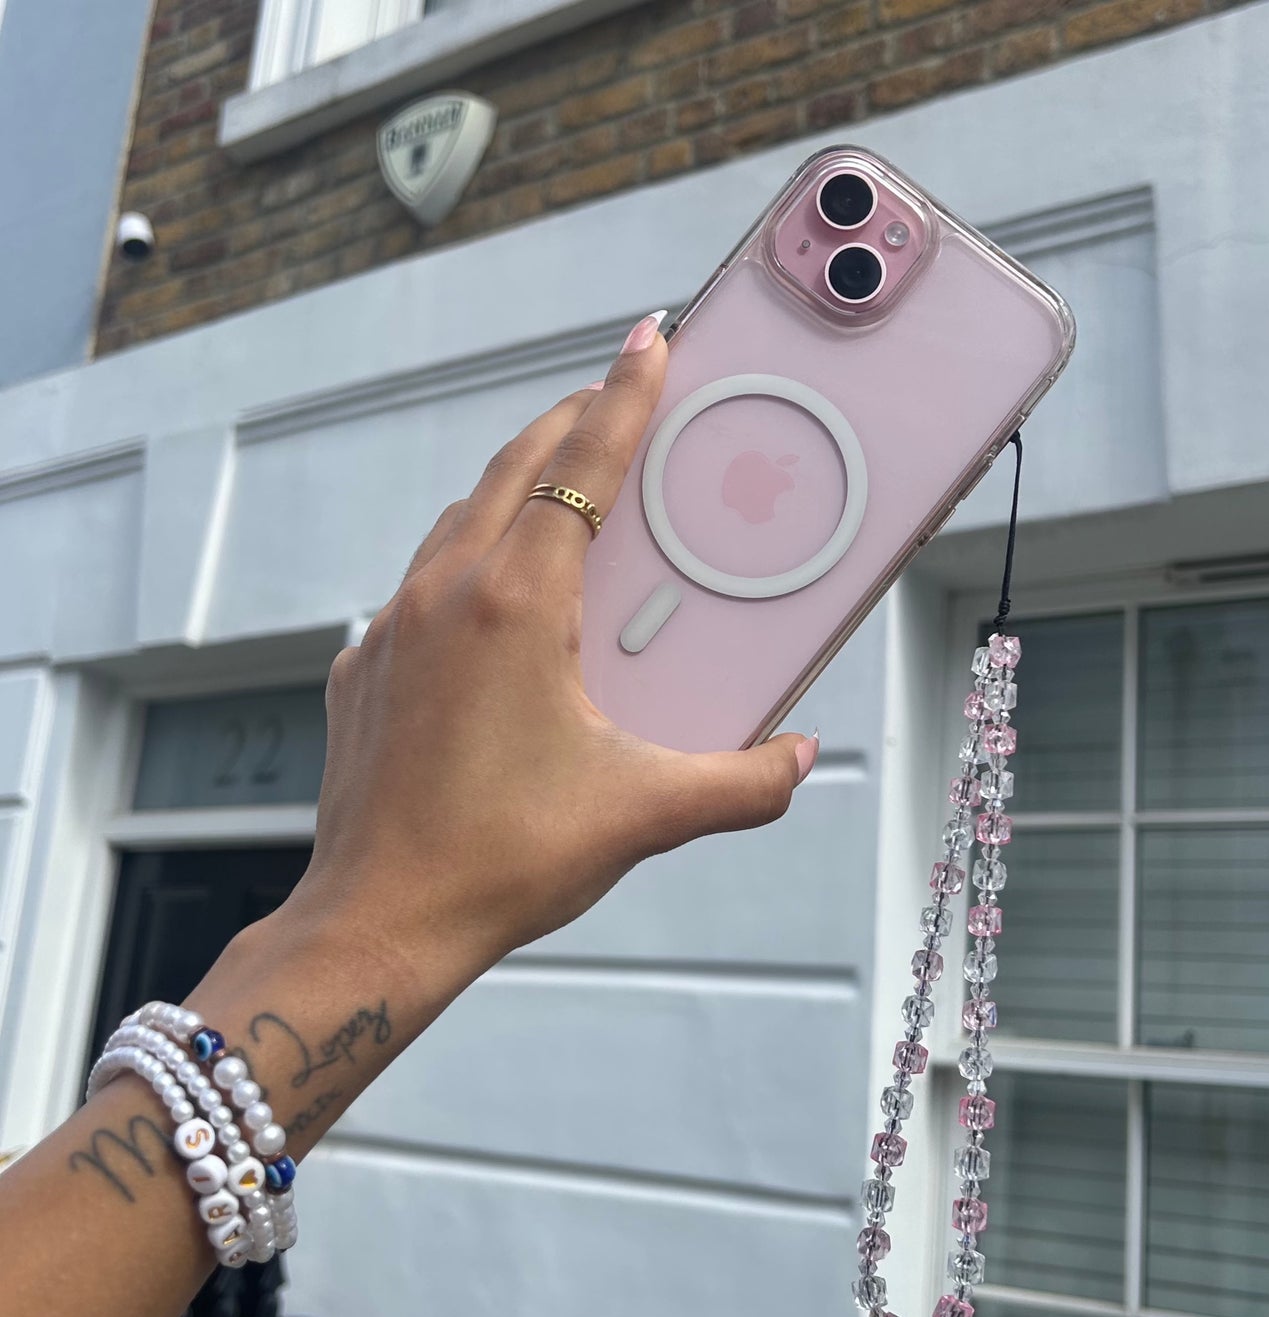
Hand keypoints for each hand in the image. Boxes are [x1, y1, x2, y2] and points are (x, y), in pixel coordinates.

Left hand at [285, 312, 817, 996]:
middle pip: (515, 466)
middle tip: (619, 395)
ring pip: (462, 516)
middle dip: (574, 419)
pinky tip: (496, 591)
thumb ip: (742, 783)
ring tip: (567, 481)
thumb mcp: (644, 816)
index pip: (583, 467)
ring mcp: (392, 626)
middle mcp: (445, 594)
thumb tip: (800, 757)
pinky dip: (470, 552)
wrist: (379, 921)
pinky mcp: (364, 665)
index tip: (649, 338)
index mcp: (516, 606)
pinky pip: (424, 577)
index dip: (627, 396)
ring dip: (518, 481)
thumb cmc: (503, 861)